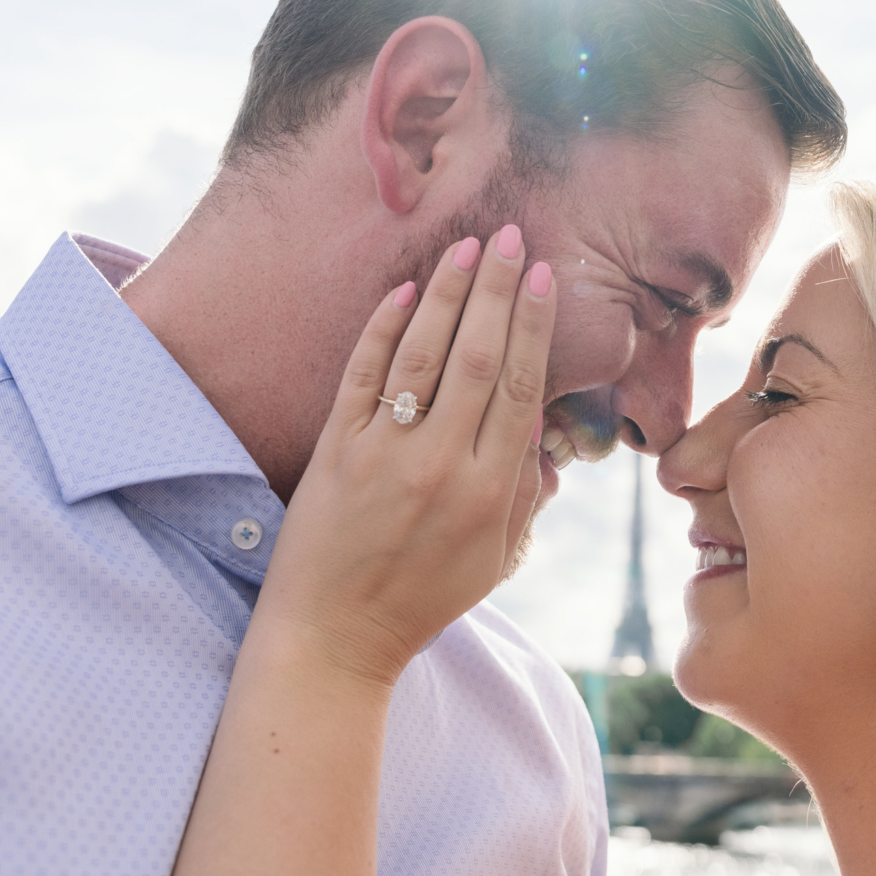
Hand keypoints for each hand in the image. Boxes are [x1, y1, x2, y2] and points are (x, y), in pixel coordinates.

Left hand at [255, 223, 554, 689]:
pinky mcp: (335, 451)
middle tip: (508, 236)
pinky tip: (401, 291)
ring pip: (423, 355)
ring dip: (446, 294)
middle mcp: (442, 465)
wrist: (334, 640)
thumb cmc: (422, 599)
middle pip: (477, 357)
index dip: (532, 325)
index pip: (519, 387)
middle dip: (497, 290)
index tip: (540, 277)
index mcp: (491, 492)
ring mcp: (385, 454)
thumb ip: (525, 491)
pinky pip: (363, 376)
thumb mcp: (496, 557)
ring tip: (464, 248)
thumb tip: (538, 423)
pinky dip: (382, 330)